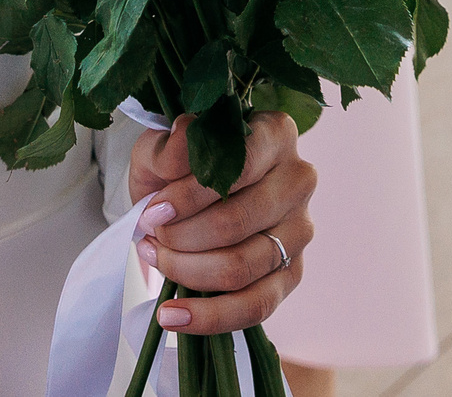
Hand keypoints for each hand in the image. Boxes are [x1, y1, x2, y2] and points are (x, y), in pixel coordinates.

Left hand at [127, 111, 315, 334]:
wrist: (182, 203)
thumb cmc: (177, 170)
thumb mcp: (160, 149)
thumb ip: (170, 146)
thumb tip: (186, 139)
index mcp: (275, 134)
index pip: (238, 168)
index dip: (190, 196)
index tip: (153, 212)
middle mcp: (298, 180)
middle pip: (237, 222)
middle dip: (182, 237)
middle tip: (151, 236)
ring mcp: (300, 230)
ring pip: (242, 266)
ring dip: (187, 271)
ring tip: (157, 258)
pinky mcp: (292, 273)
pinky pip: (255, 306)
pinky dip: (209, 317)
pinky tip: (171, 316)